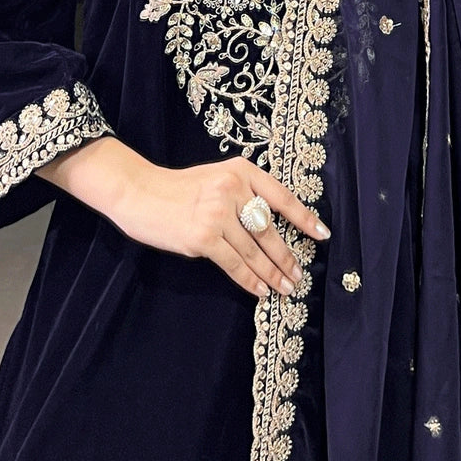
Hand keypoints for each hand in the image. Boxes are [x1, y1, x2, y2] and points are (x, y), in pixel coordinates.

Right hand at [116, 156, 329, 298]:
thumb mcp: (216, 178)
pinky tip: (260, 290)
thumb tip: (268, 228)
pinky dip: (250, 280)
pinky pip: (234, 264)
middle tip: (299, 275)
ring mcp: (218, 214)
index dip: (304, 219)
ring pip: (255, 251)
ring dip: (272, 274)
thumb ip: (242, 195)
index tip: (322, 235)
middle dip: (286, 257)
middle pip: (269, 231)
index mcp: (241, 171)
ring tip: (285, 288)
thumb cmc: (177, 188)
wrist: (138, 192)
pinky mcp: (203, 237)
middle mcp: (234, 189)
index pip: (282, 197)